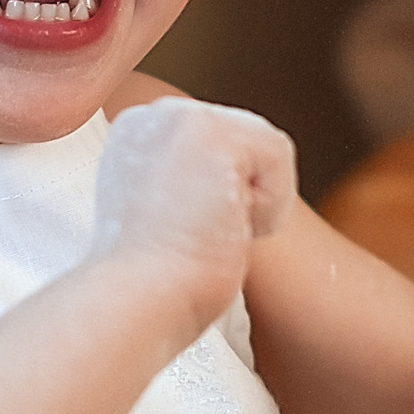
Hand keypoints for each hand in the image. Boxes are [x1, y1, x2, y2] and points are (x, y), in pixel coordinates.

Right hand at [91, 98, 297, 340]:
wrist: (140, 300)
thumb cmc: (154, 282)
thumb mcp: (164, 213)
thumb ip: (190, 182)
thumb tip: (232, 189)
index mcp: (135, 134)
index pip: (221, 146)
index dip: (221, 198)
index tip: (184, 232)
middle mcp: (151, 113)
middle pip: (250, 142)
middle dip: (239, 197)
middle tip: (198, 234)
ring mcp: (179, 115)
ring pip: (267, 150)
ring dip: (254, 205)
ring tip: (207, 230)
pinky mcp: (211, 129)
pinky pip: (278, 155)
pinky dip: (267, 204)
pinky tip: (222, 225)